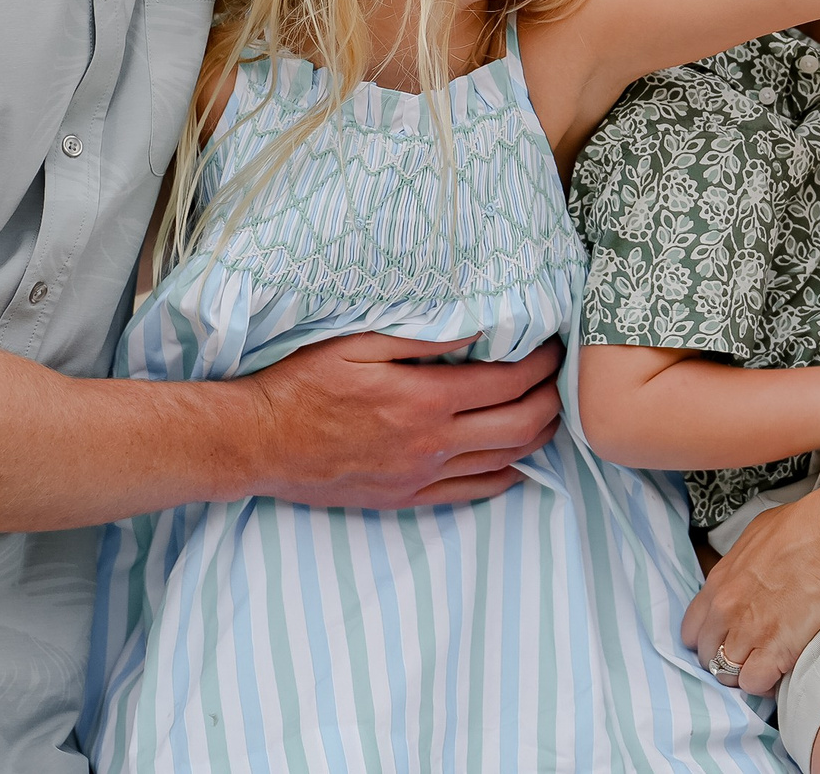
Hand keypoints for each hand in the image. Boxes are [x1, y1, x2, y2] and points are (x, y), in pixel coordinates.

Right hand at [243, 333, 562, 508]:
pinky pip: (471, 492)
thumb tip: (477, 323)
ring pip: (503, 461)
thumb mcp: (357, 343)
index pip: (508, 382)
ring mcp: (420, 476)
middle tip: (561, 378)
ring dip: (537, 436)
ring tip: (550, 412)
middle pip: (520, 426)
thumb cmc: (302, 384)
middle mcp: (430, 445)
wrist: (258, 443)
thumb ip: (421, 334)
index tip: (552, 343)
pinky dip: (505, 476)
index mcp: (423, 401)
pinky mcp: (406, 497)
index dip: (540, 362)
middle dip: (552, 400)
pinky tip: (517, 462)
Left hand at [683, 472, 819, 696]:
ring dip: (745, 672)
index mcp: (719, 582)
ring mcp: (748, 633)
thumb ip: (739, 564)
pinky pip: (754, 684)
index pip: (692, 628)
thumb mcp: (755, 536)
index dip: (708, 638)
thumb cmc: (803, 528)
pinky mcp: (775, 652)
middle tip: (748, 654)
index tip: (723, 639)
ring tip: (765, 665)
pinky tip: (779, 672)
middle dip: (724, 658)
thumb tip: (743, 574)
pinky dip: (765, 684)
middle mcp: (726, 611)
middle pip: (708, 655)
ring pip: (727, 674)